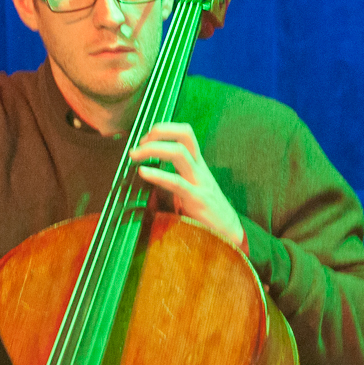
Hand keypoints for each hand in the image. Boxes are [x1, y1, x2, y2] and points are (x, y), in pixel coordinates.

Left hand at [130, 122, 247, 250]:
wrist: (228, 234)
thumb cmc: (205, 212)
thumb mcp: (189, 189)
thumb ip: (173, 179)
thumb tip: (144, 175)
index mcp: (197, 165)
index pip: (185, 134)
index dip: (164, 129)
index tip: (145, 139)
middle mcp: (199, 169)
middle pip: (184, 136)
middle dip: (159, 132)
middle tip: (138, 143)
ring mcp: (199, 182)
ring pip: (180, 152)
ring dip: (153, 148)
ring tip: (135, 155)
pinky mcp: (197, 200)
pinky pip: (177, 182)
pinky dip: (158, 175)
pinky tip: (143, 172)